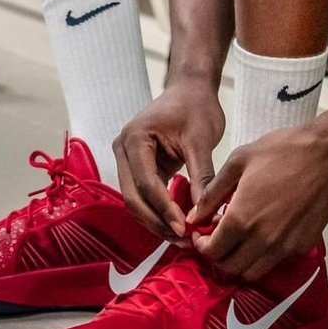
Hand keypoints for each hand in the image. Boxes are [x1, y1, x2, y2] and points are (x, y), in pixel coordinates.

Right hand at [114, 75, 225, 240]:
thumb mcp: (201, 140)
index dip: (164, 208)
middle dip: (157, 221)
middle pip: (134, 197)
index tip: (185, 227)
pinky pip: (143, 196)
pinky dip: (158, 211)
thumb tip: (204, 214)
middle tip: (183, 239)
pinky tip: (177, 224)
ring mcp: (127, 159)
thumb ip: (201, 177)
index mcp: (135, 137)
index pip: (146, 182)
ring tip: (182, 237)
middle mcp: (123, 149)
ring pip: (135, 201)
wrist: (191, 90)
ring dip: (156, 221)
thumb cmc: (196, 106)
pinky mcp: (137, 168)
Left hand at [188, 122, 327, 281]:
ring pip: (253, 272)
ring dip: (240, 262)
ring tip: (240, 238)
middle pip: (231, 268)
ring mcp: (285, 246)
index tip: (202, 235)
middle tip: (219, 237)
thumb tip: (196, 215)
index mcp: (242, 218)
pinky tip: (265, 232)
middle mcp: (262, 240)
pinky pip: (276, 261)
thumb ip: (212, 192)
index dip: (202, 246)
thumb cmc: (285, 150)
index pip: (212, 252)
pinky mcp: (302, 245)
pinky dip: (264, 255)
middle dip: (219, 256)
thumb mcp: (240, 161)